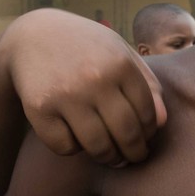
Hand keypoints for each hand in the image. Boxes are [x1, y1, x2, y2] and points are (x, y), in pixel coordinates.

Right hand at [1, 10, 166, 165]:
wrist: (32, 37)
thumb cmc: (86, 49)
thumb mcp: (120, 53)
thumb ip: (147, 84)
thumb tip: (162, 123)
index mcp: (120, 63)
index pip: (147, 114)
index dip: (149, 133)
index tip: (145, 139)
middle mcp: (94, 79)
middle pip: (126, 134)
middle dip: (134, 153)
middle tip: (133, 158)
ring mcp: (65, 95)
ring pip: (97, 147)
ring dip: (108, 158)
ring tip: (111, 156)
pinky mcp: (39, 109)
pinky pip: (65, 146)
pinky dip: (73, 149)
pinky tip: (76, 138)